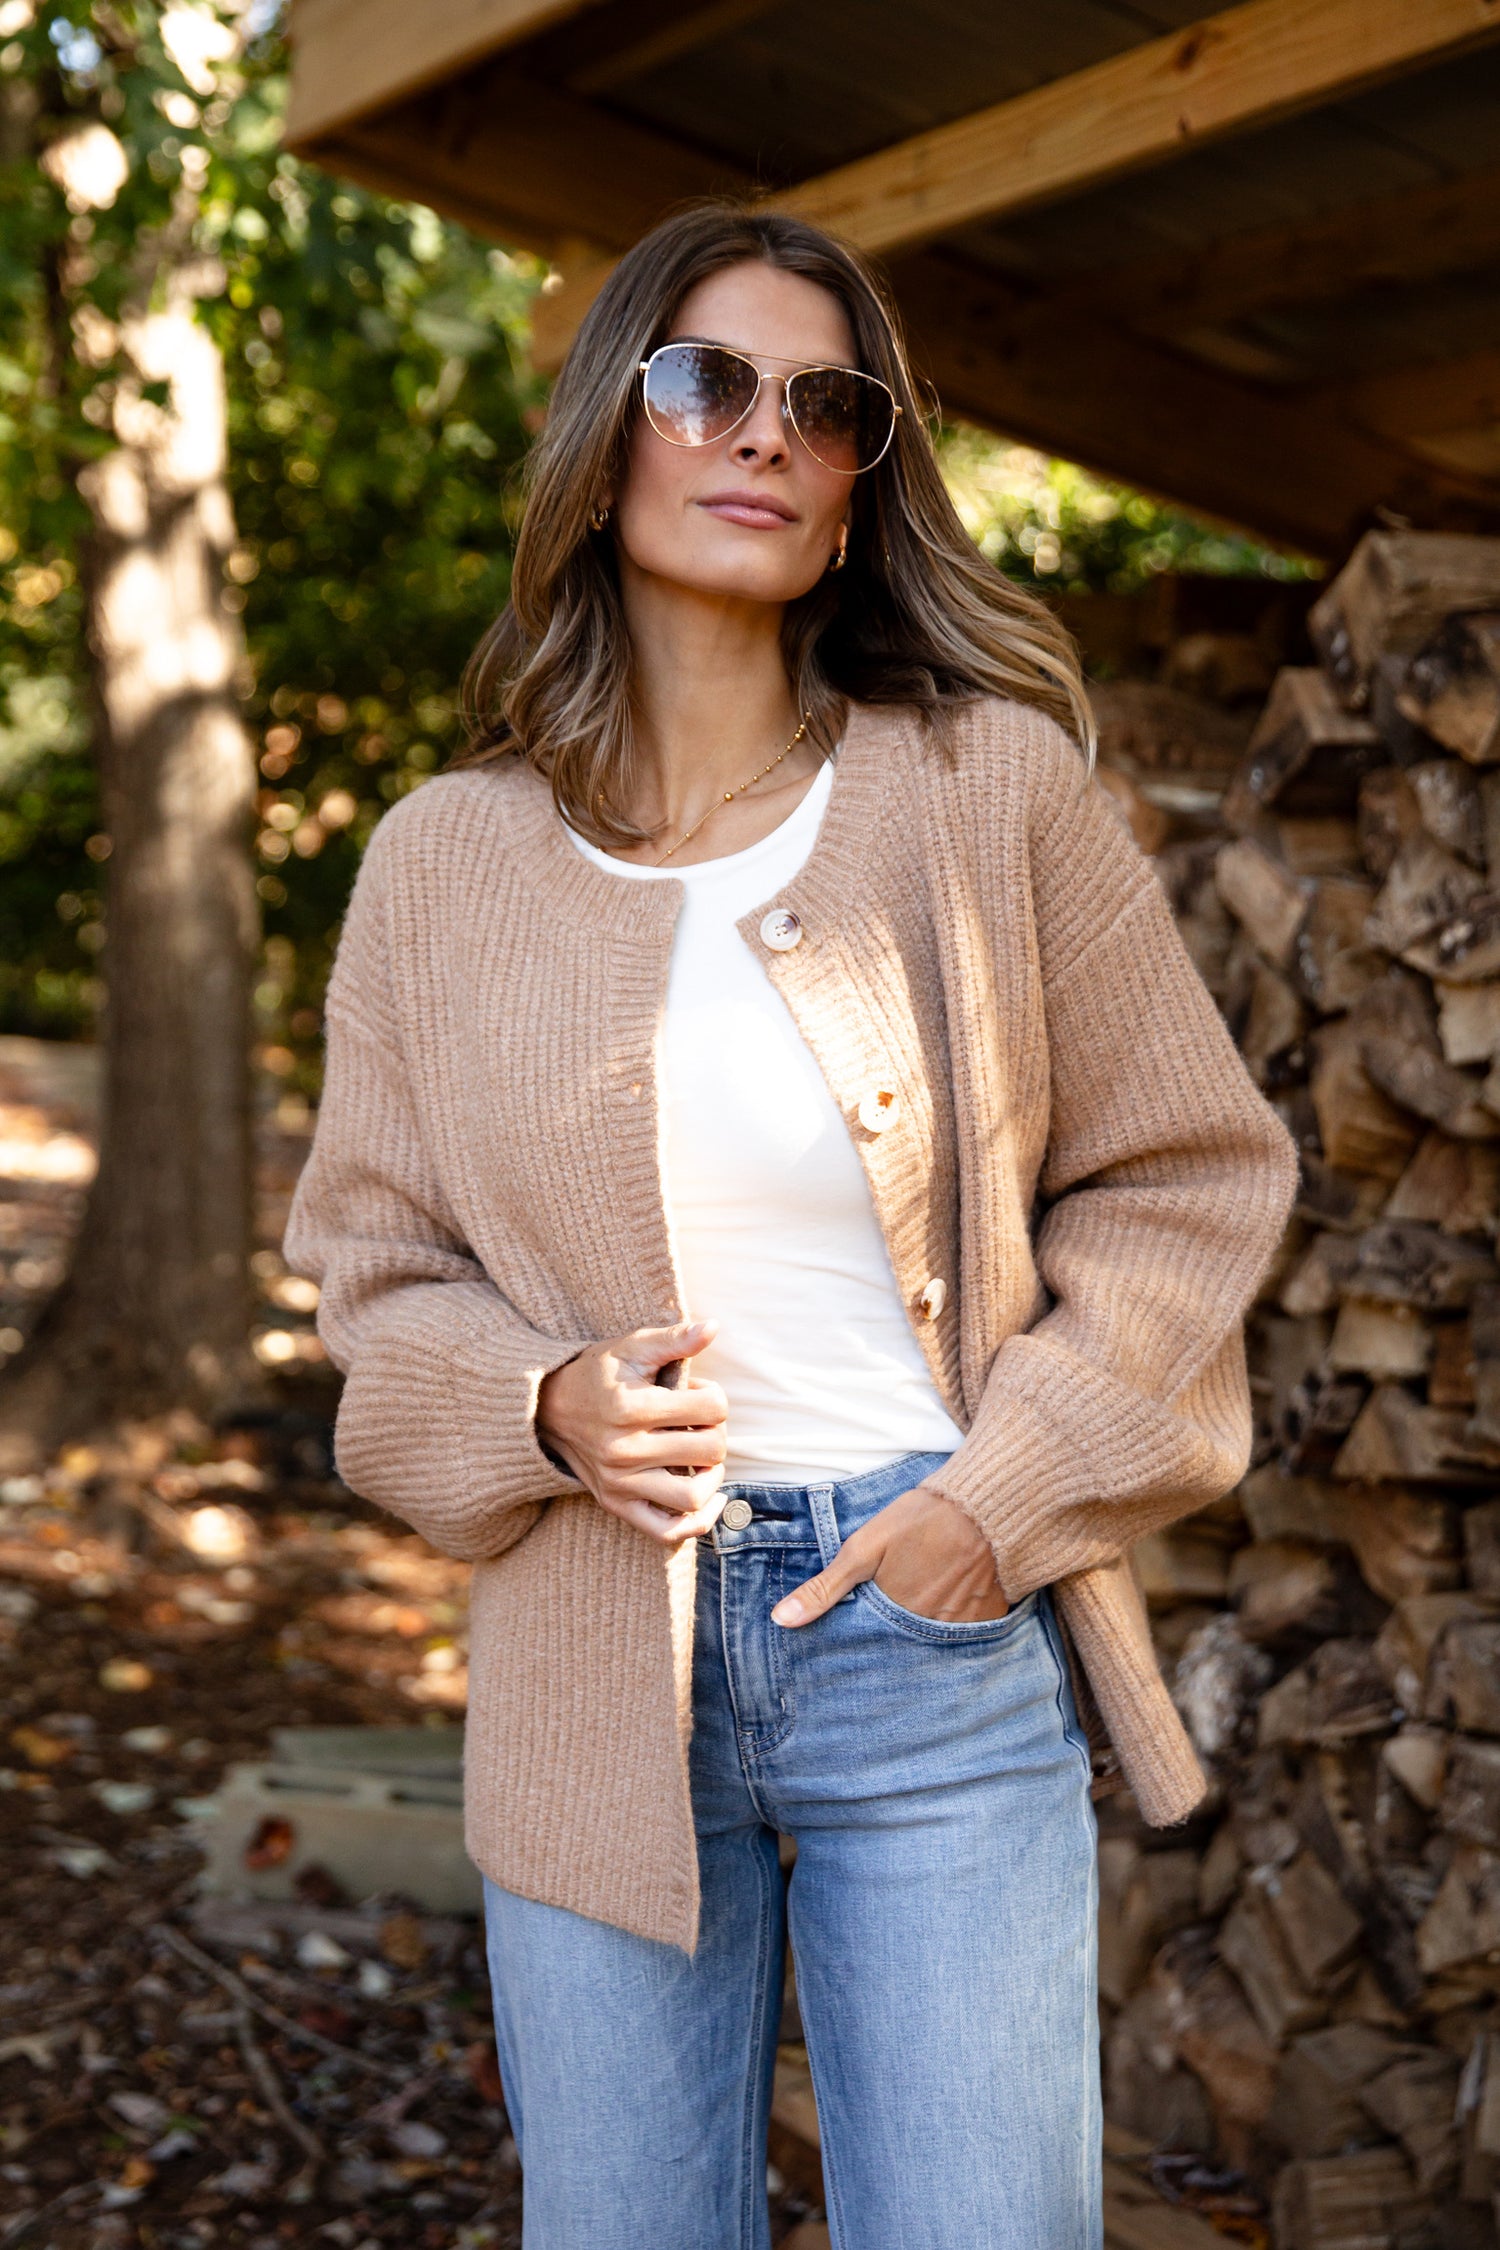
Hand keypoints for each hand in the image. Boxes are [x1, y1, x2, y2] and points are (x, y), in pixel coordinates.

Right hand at [537, 1318, 727, 1546]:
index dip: (714, 1395)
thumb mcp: (632, 1347)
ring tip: (703, 1458)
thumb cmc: (599, 1374)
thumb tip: (714, 1327)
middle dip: (716, 1430)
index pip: (712, 1406)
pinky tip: (709, 1498)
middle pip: (711, 1449)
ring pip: (694, 1495)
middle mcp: (624, 1450)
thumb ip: (674, 1339)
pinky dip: (697, 1522)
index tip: (695, 1392)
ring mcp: (619, 1483)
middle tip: (700, 1422)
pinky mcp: (617, 1505)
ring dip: (713, 1475)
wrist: (550, 1409)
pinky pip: (667, 1532)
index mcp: (631, 1407)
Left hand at [771, 1485, 1007, 1627]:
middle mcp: (931, 1631)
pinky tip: (949, 1599)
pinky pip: (966, 1636)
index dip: (863, 1637)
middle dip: (892, 1637)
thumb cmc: (921, 1520)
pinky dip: (953, 1623)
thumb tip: (782, 1620)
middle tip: (895, 1608)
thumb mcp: (864, 1547)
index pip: (871, 1645)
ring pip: (933, 1643)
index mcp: (896, 1617)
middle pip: (902, 1648)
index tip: (859, 1628)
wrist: (985, 1503)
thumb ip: (825, 1588)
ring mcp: (963, 1629)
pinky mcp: (989, 1620)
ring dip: (923, 1630)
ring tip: (921, 1602)